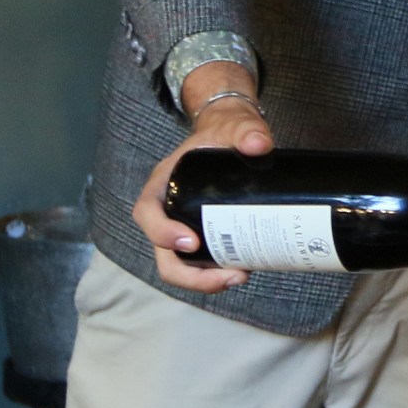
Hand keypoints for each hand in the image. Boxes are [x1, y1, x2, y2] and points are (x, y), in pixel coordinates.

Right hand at [135, 62, 272, 291]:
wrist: (232, 139)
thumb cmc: (224, 133)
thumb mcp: (233, 126)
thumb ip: (246, 129)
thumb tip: (260, 144)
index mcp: (163, 185)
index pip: (147, 214)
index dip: (162, 232)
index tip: (192, 241)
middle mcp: (168, 211)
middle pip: (164, 255)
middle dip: (191, 274)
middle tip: (229, 274)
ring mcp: (184, 227)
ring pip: (181, 266)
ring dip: (206, 281)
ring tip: (241, 276)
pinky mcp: (203, 236)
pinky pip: (201, 264)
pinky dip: (218, 274)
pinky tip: (244, 271)